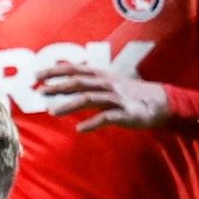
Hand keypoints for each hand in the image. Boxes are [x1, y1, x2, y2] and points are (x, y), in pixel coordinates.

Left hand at [36, 61, 173, 132]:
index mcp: (102, 76)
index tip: (36, 75)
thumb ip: (87, 80)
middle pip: (80, 82)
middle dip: (59, 86)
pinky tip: (80, 129)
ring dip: (70, 104)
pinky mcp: (126, 113)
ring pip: (90, 98)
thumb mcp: (108, 82)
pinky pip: (108, 117)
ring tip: (52, 112)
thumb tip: (62, 77)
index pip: (75, 69)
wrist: (161, 103)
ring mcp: (117, 98)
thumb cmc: (130, 94)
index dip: (56, 71)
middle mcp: (108, 84)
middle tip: (40, 91)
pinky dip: (93, 123)